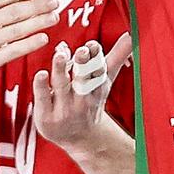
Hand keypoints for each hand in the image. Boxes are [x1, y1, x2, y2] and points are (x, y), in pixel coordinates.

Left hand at [33, 33, 132, 155]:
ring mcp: (64, 108)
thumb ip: (116, 56)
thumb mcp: (104, 81)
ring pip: (62, 85)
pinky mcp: (47, 116)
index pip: (98, 70)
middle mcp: (83, 97)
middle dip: (83, 64)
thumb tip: (132, 34)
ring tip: (60, 55)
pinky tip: (41, 74)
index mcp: (97, 87)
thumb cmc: (90, 102)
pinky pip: (43, 98)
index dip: (95, 57)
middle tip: (82, 50)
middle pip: (84, 78)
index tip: (92, 45)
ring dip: (61, 69)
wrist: (81, 139)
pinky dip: (42, 86)